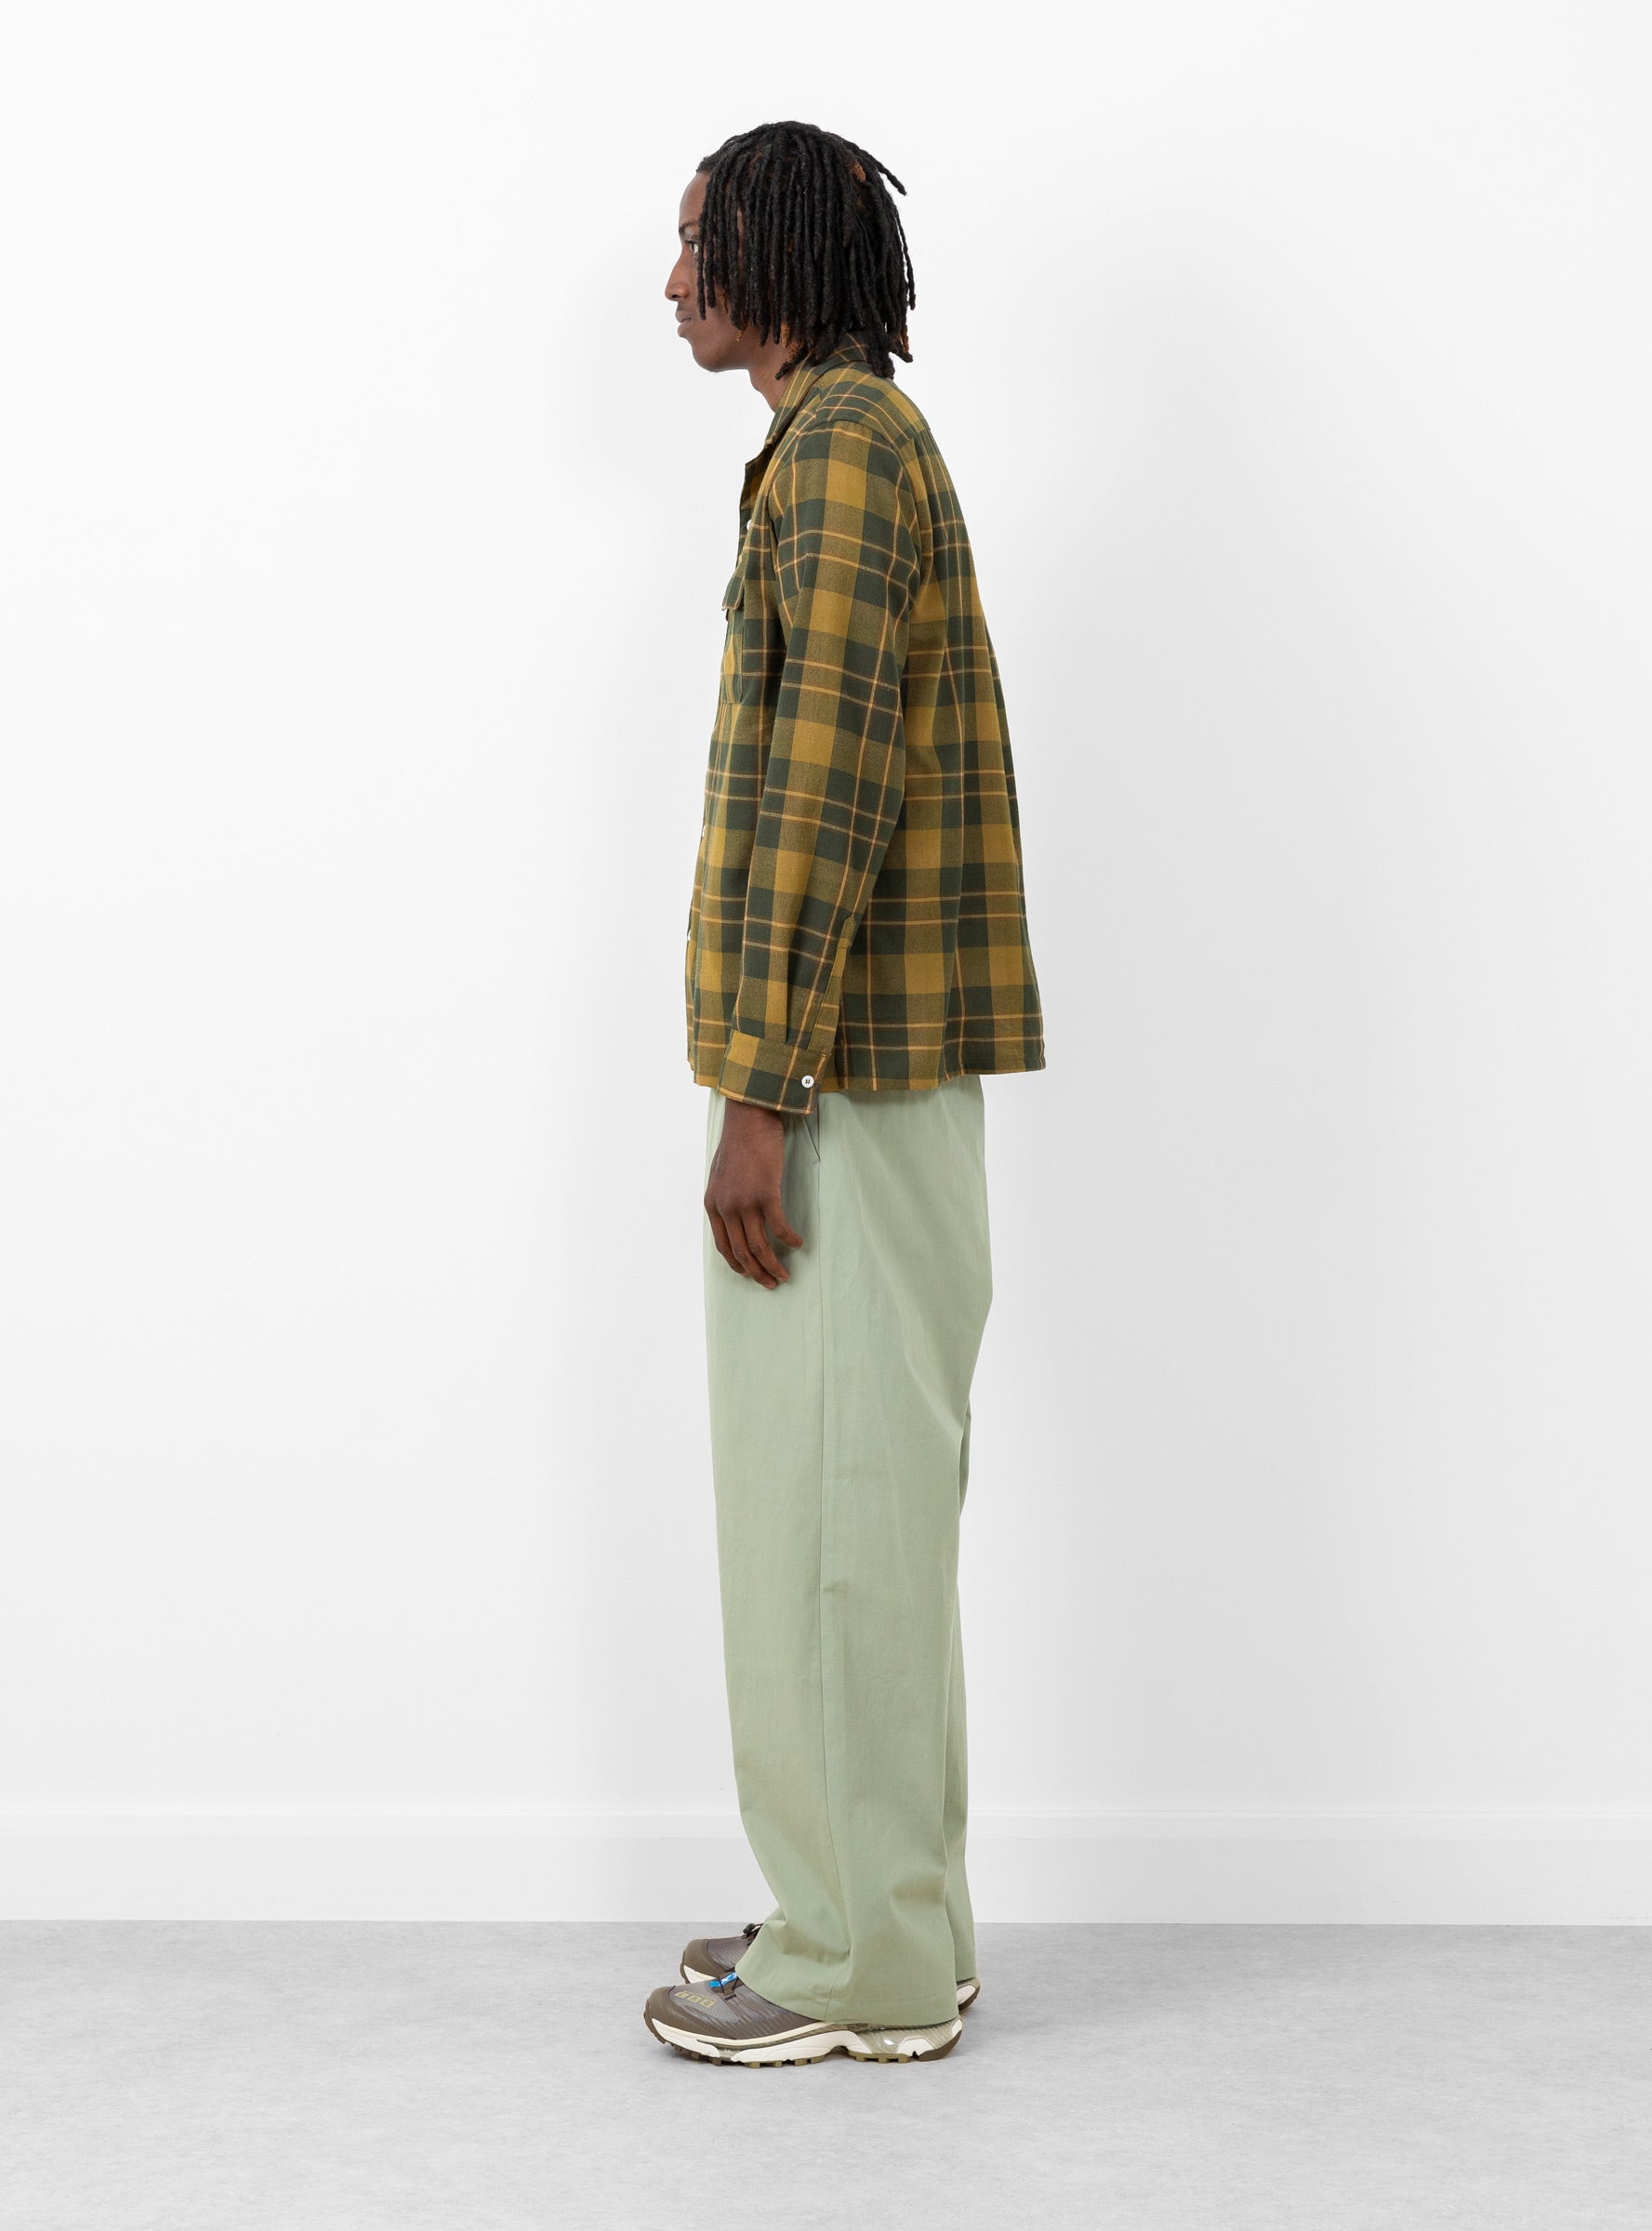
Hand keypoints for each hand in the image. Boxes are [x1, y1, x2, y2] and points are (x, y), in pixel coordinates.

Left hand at [704, 1099, 802, 1287]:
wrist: (748, 1119)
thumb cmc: (738, 1144)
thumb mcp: (720, 1175)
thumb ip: (725, 1199)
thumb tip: (735, 1217)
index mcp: (713, 1205)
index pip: (723, 1246)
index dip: (737, 1265)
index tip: (750, 1274)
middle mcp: (726, 1208)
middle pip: (741, 1252)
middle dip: (757, 1273)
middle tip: (771, 1283)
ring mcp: (745, 1202)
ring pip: (759, 1246)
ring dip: (773, 1265)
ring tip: (785, 1274)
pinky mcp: (766, 1194)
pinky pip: (779, 1227)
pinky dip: (789, 1239)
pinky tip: (797, 1243)